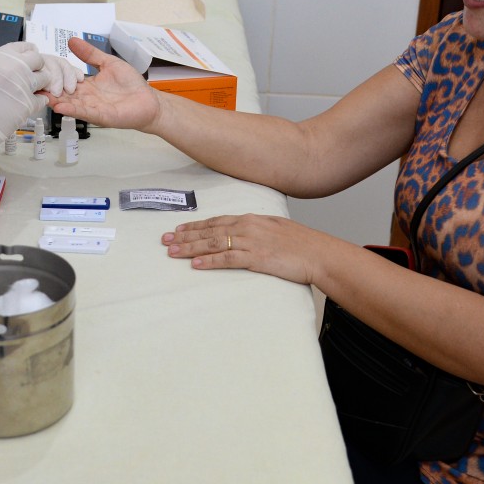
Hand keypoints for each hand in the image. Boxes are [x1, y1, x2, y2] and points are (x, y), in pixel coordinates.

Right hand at [0, 41, 48, 163]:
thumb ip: (1, 66)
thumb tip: (16, 66)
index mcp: (0, 57)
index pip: (24, 47)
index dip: (30, 53)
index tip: (31, 58)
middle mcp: (14, 67)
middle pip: (38, 60)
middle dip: (38, 68)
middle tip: (33, 76)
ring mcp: (23, 84)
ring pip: (45, 78)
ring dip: (41, 85)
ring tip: (30, 92)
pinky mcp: (29, 103)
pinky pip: (42, 99)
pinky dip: (38, 103)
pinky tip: (28, 105)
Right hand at [44, 36, 161, 130]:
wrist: (148, 102)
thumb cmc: (131, 85)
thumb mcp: (108, 63)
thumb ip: (90, 54)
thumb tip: (72, 40)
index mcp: (86, 84)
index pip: (65, 79)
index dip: (54, 74)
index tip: (40, 68)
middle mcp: (86, 97)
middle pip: (63, 93)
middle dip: (50, 89)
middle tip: (34, 83)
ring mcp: (92, 107)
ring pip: (70, 104)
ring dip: (56, 101)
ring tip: (42, 96)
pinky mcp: (102, 116)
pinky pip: (84, 113)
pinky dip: (72, 110)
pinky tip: (60, 107)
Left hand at [161, 213, 323, 284]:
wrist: (319, 253)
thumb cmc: (301, 242)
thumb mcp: (276, 228)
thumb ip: (256, 229)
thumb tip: (242, 232)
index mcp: (251, 219)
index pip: (216, 221)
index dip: (195, 226)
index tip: (178, 229)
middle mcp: (248, 227)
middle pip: (209, 231)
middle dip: (185, 236)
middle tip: (165, 240)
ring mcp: (251, 242)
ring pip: (213, 243)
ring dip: (191, 248)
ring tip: (173, 252)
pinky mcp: (257, 258)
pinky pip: (227, 259)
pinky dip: (210, 262)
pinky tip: (196, 265)